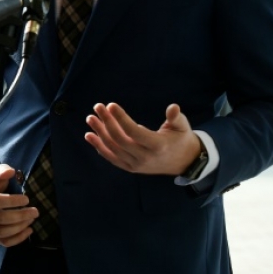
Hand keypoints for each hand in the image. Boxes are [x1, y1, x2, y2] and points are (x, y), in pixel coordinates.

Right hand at [0, 164, 37, 247]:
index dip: (12, 201)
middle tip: (35, 211)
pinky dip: (17, 239)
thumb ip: (1, 170)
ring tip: (32, 219)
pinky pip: (2, 241)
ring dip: (19, 228)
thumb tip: (11, 172)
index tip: (27, 199)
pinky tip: (29, 230)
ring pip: (1, 232)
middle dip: (20, 216)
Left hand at [84, 103, 199, 175]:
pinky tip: (90, 135)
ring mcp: (136, 165)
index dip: (122, 119)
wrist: (183, 162)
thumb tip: (173, 107)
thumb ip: (176, 117)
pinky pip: (112, 158)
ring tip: (90, 118)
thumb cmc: (180, 138)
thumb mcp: (182, 126)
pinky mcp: (130, 168)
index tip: (111, 105)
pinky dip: (99, 147)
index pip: (135, 133)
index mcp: (158, 146)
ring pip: (113, 149)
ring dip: (100, 133)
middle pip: (120, 140)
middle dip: (107, 122)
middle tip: (98, 106)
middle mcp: (146, 158)